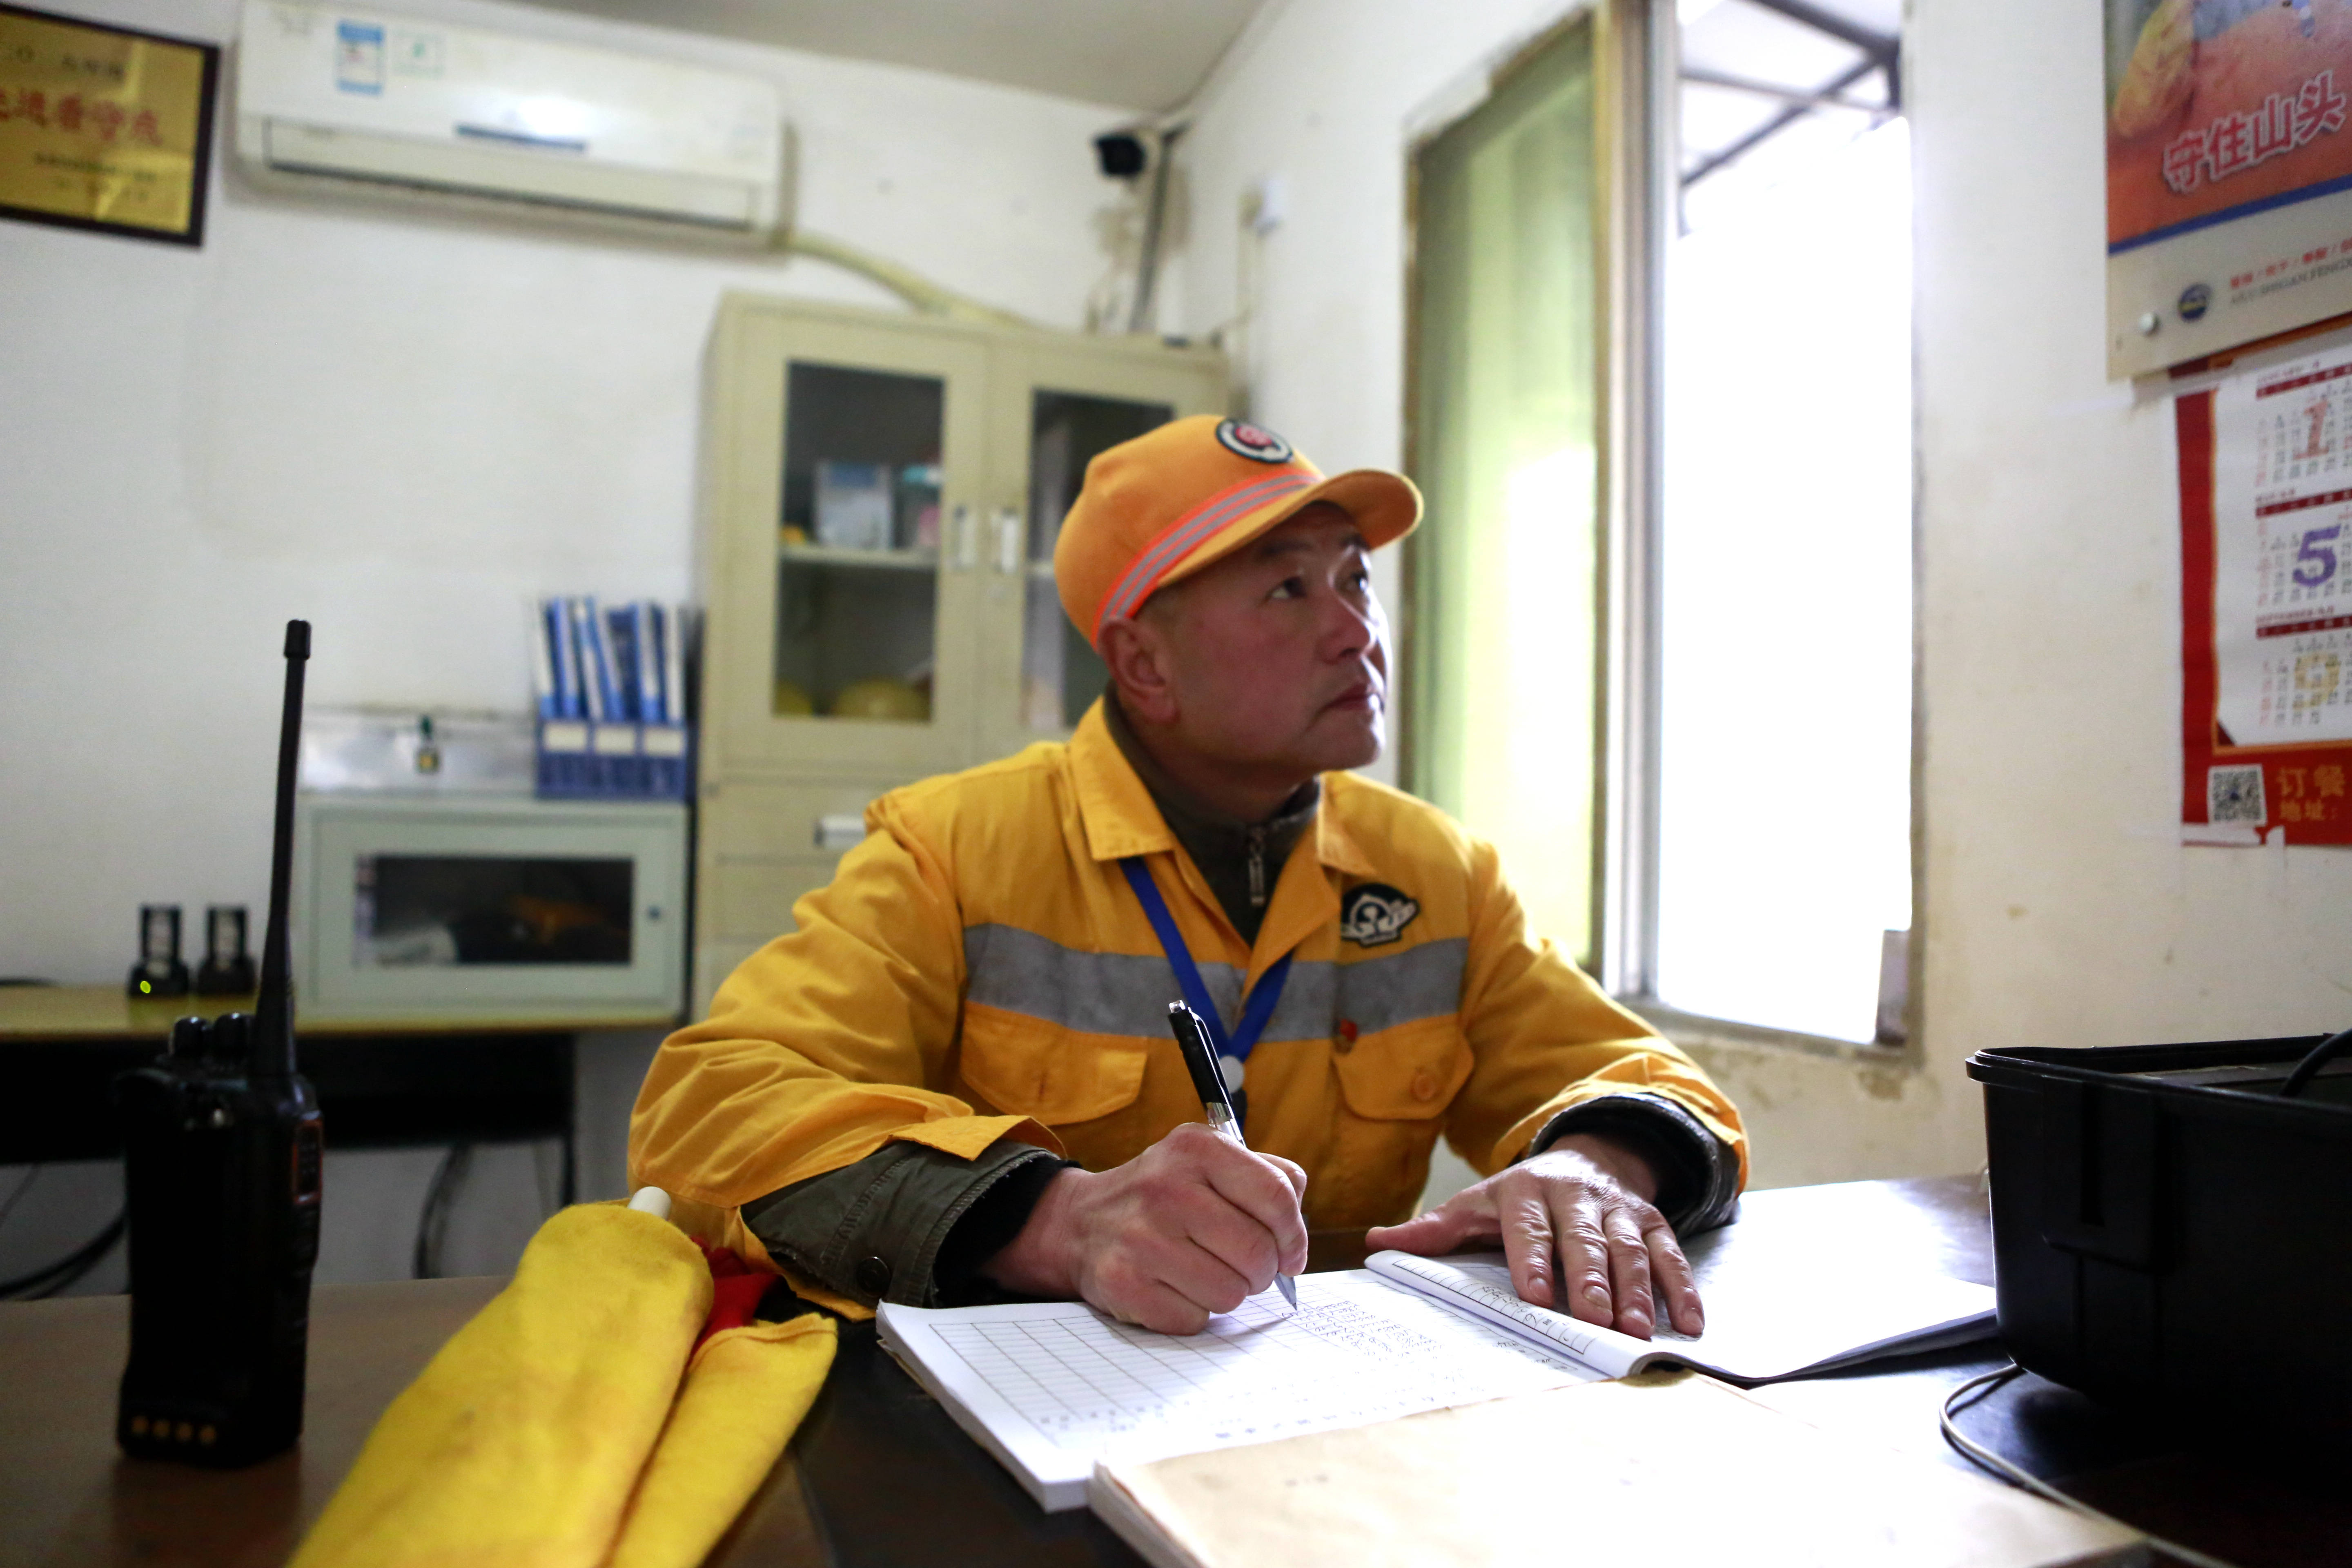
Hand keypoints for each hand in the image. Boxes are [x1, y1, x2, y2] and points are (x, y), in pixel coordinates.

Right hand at [979, 1121, 1308, 1334]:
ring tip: (1201, 1272)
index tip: (1290, 1254)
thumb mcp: (1210, 1162)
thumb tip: (1295, 1240)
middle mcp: (1166, 1187)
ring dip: (1226, 1292)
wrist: (1082, 1222)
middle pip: (1258, 1253)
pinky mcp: (1124, 1284)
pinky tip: (1171, 1287)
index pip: (1277, 1196)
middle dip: (1260, 1271)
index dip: (1294, 1236)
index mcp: (1196, 1147)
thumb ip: (1268, 1178)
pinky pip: (1194, 1318)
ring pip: (1231, 1293)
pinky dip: (1191, 1311)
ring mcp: (1141, 1237)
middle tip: (1242, 1267)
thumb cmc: (1164, 1196)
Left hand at [1364, 1134, 1700, 1338]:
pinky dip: (1681, 1288)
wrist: (1584, 1157)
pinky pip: (1670, 1253)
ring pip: (1629, 1247)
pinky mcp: (1651, 1220)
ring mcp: (1617, 1208)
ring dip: (1635, 1288)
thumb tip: (1375, 1240)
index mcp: (1525, 1192)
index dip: (1533, 1258)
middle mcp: (1576, 1195)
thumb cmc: (1518, 1199)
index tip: (1535, 1293)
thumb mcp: (1473, 1206)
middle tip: (1594, 1318)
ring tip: (1634, 1328)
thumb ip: (1432, 1229)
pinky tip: (1687, 1323)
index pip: (1528, 1227)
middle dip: (1590, 1277)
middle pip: (1583, 1238)